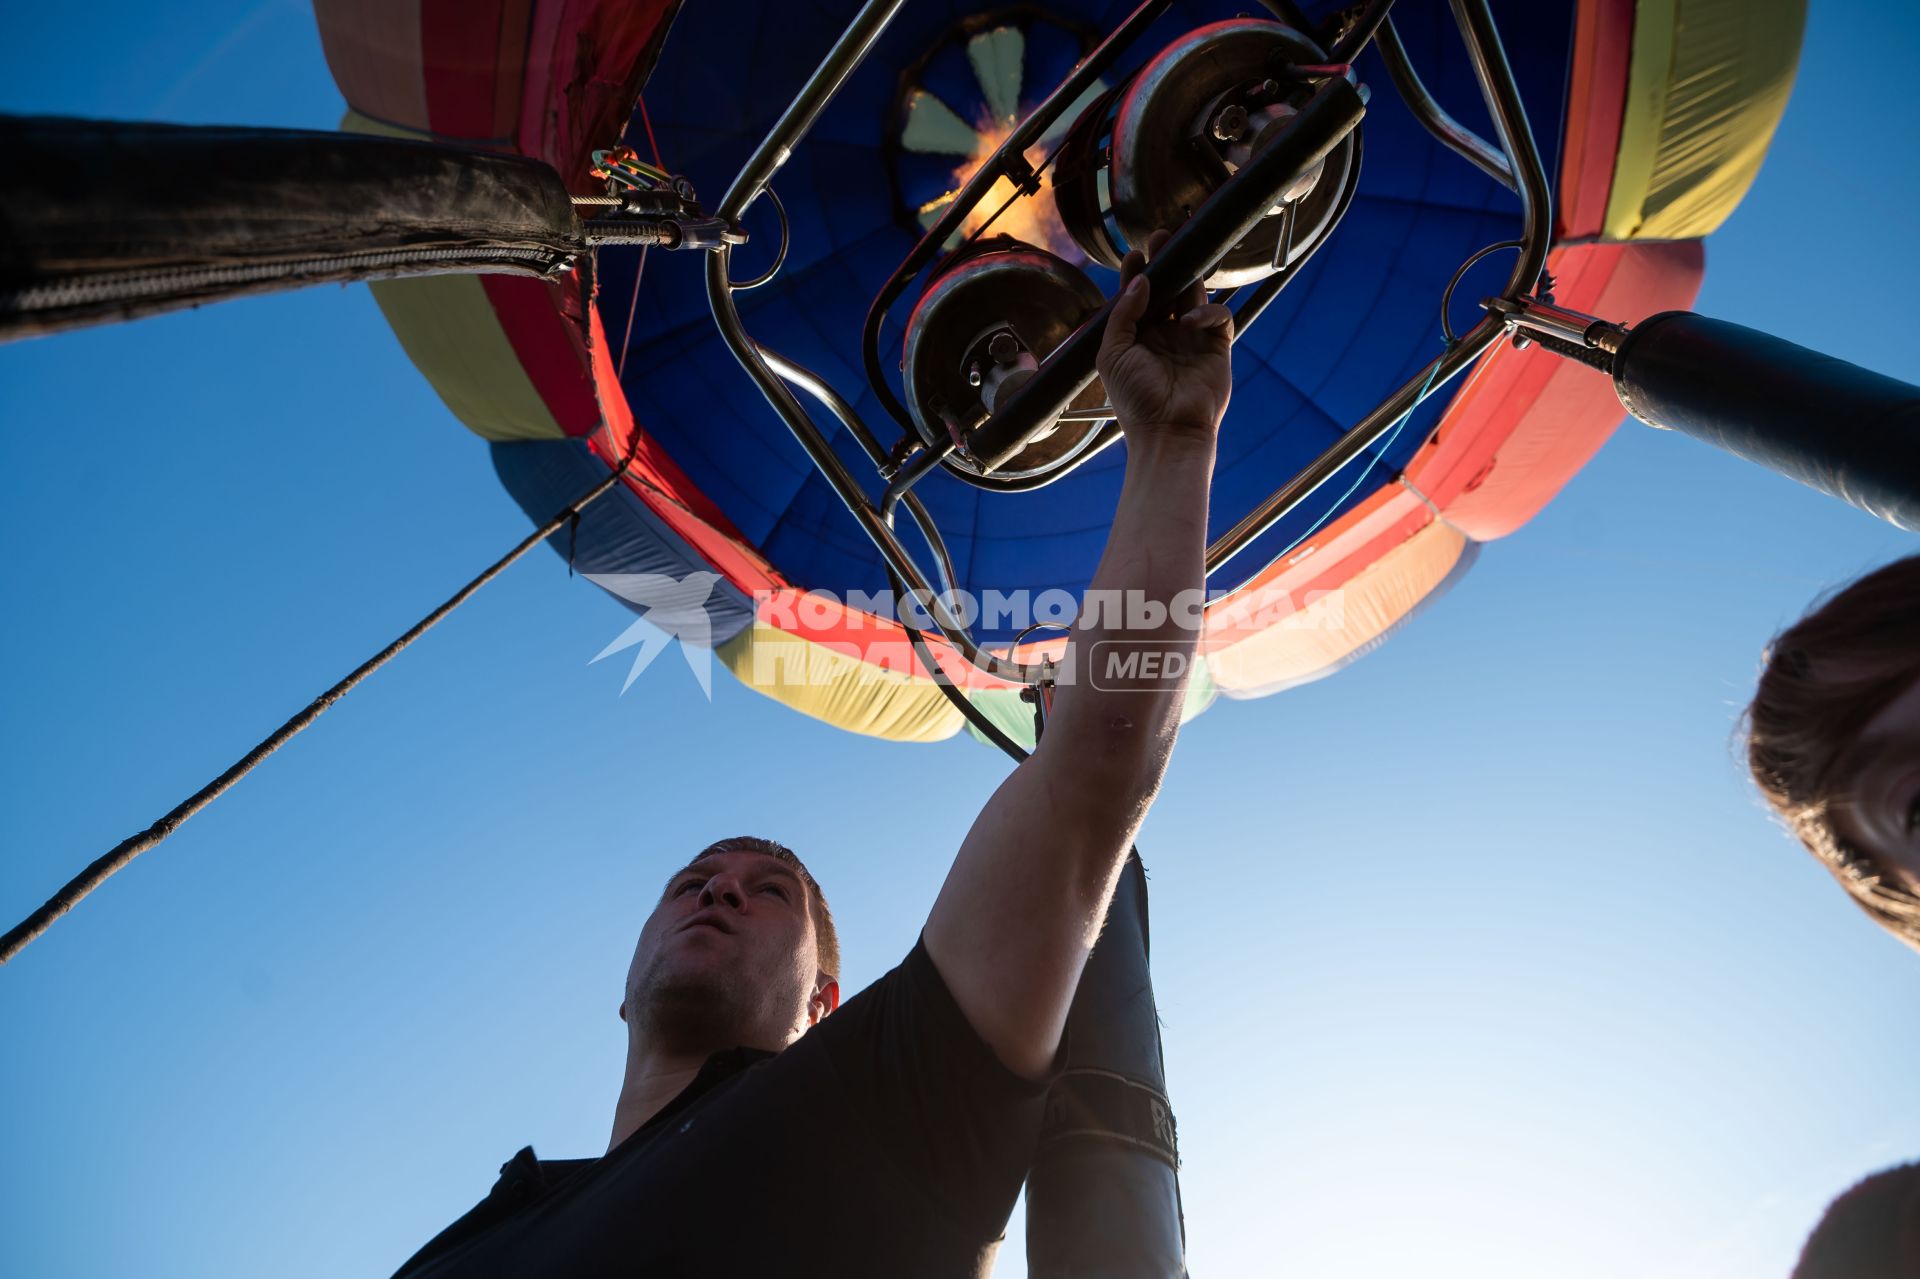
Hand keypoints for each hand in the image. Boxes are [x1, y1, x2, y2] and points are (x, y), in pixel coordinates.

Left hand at [1096, 228, 1233, 442]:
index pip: (1139, 295)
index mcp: (1137, 336)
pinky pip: (1218, 317)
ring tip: (1180, 252)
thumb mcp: (1114, 353)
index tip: (1135, 255)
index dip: (1137, 273)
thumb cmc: (1135, 400)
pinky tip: (1189, 322)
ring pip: (1194, 294)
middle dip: (1166, 261)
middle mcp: (1164, 334)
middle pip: (1168, 287)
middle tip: (1163, 235)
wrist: (1167, 432)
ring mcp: (1191, 339)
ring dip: (1188, 272)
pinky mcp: (1216, 347)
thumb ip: (1123, 314)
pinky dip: (1207, 312)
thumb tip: (1139, 280)